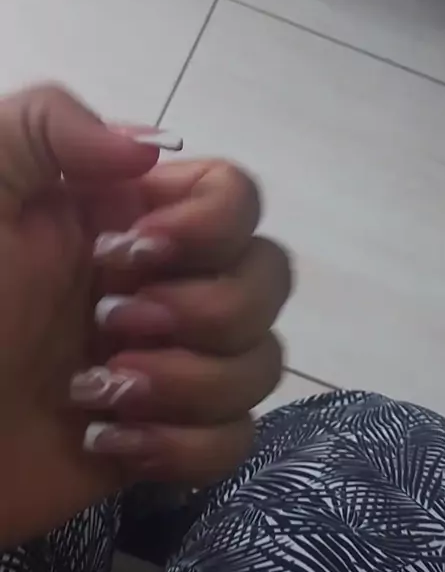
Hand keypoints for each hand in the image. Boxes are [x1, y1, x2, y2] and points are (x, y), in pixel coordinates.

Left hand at [71, 160, 290, 485]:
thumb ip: (50, 123)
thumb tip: (154, 148)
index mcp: (129, 215)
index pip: (238, 195)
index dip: (210, 227)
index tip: (133, 251)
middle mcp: (165, 280)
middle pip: (267, 278)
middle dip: (202, 312)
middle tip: (108, 324)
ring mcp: (171, 360)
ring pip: (261, 361)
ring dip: (187, 385)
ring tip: (97, 393)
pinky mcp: (164, 435)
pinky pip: (235, 438)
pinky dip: (183, 448)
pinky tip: (108, 443)